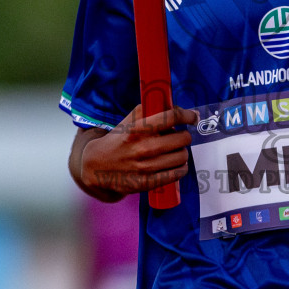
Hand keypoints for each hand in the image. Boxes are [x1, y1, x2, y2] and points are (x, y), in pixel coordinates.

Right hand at [75, 104, 197, 198]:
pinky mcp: (148, 183)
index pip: (171, 117)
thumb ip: (149, 109)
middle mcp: (143, 148)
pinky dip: (180, 167)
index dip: (187, 115)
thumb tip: (175, 106)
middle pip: (182, 138)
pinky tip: (175, 164)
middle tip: (178, 136)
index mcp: (138, 129)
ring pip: (182, 156)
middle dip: (184, 135)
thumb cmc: (117, 140)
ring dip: (182, 152)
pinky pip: (177, 173)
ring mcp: (146, 167)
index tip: (192, 117)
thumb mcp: (128, 120)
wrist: (96, 166)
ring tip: (174, 151)